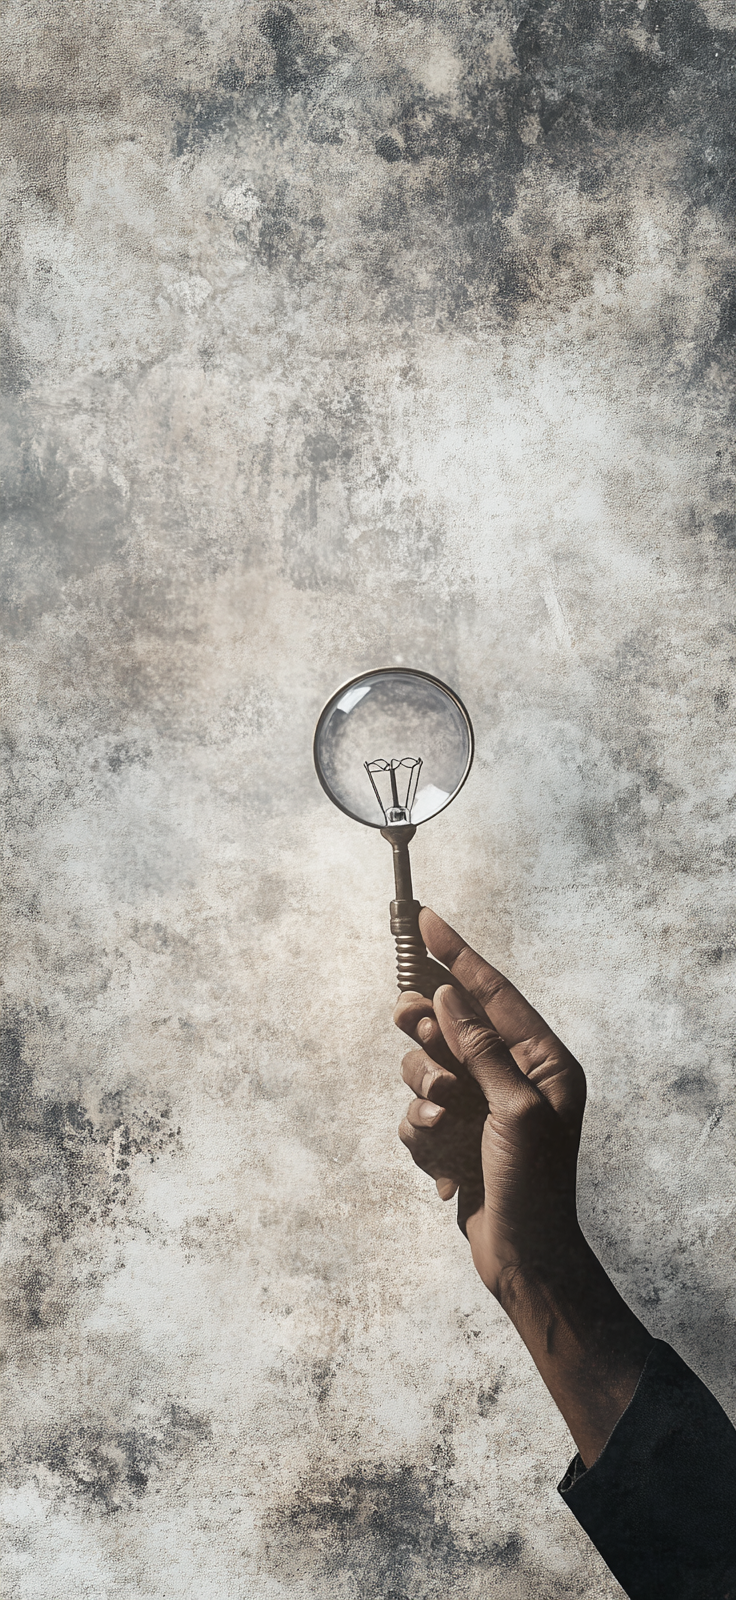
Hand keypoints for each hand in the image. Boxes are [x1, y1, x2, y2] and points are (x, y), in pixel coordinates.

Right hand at [395, 905, 585, 1299]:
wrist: (523, 1260)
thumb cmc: (534, 1187)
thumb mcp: (515, 1111)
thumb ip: (480, 1049)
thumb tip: (450, 998)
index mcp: (543, 1059)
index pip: (493, 990)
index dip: (455, 952)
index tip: (422, 917)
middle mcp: (510, 1074)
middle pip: (449, 1023)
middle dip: (427, 1030)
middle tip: (407, 1020)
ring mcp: (479, 1104)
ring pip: (424, 1068)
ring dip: (426, 1095)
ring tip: (445, 1123)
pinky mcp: (453, 1133)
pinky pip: (416, 1113)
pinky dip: (424, 1138)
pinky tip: (447, 1170)